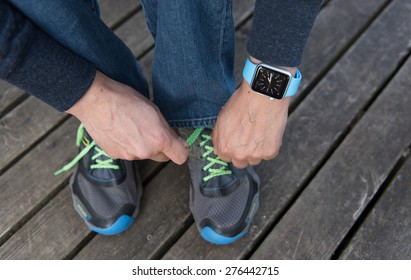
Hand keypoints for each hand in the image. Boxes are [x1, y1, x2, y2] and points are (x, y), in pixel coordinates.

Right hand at [67, 71, 188, 163]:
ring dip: (143, 145)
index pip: (180, 157)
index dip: (181, 149)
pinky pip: (128, 153)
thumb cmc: (125, 99)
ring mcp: (129, 156)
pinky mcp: (115, 155)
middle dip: (161, 147)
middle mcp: (145, 152)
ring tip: (131, 126)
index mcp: (159, 139)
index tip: (178, 143)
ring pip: (144, 154)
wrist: (94, 100)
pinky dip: (127, 145)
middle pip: (162, 157)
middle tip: (152, 129)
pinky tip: (120, 130)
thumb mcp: (154, 110)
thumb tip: (179, 143)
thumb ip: (168, 130)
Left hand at [213, 78, 290, 168]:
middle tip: (248, 137)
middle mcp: (239, 155)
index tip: (237, 140)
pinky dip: (269, 145)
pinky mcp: (270, 152)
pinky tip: (267, 131)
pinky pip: (269, 154)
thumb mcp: (221, 118)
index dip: (231, 147)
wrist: (262, 96)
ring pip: (255, 160)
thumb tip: (217, 150)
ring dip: (256, 150)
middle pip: (240, 162)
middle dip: (243, 152)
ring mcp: (255, 155)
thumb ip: (218, 137)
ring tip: (259, 132)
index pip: (225, 157)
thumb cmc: (242, 103)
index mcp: (224, 148)